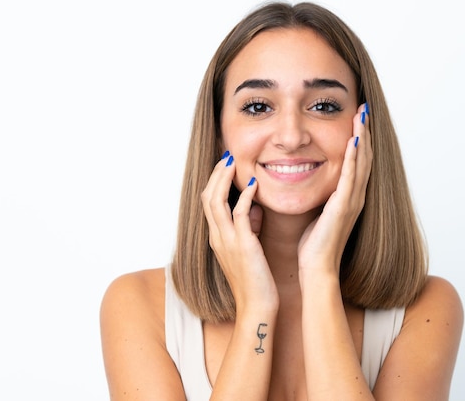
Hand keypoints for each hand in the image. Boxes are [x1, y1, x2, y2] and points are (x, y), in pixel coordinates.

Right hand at [201, 154, 278, 312]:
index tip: (225, 165)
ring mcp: (227, 241)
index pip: (209, 203)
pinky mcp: (242, 246)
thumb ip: (248, 228)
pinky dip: (244, 196)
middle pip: (207, 197)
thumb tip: (253, 209)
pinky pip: (239, 214)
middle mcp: (218, 237)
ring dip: (224, 179)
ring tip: (232, 162)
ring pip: (216, 202)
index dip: (215, 182)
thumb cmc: (256, 280)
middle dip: (216, 174)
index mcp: (218, 238)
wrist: (257, 307)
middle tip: (226, 156)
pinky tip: (254, 184)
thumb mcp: (249, 249)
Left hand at [298, 103, 371, 277]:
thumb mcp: (319, 213)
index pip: (357, 162)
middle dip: (364, 131)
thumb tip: (309, 178)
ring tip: (361, 115)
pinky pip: (350, 177)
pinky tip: (353, 140)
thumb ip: (321, 195)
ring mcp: (352, 201)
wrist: (317, 268)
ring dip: (362, 137)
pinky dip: (352, 157)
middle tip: (364, 108)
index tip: (357, 118)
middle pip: (364, 157)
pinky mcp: (343, 207)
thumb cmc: (314, 245)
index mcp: (350, 197)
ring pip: (360, 162)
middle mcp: (356, 197)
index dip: (359, 139)